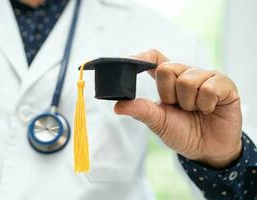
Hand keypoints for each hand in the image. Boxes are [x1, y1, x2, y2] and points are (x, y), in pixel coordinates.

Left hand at [114, 50, 242, 168]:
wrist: (207, 150)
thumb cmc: (182, 132)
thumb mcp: (159, 122)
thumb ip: (141, 111)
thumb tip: (118, 106)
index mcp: (169, 80)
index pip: (155, 58)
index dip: (142, 57)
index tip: (130, 62)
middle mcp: (187, 74)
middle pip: (167, 69)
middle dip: (169, 95)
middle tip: (179, 107)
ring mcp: (206, 77)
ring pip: (187, 80)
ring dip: (188, 103)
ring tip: (195, 110)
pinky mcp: (224, 85)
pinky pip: (209, 88)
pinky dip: (206, 105)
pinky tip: (210, 110)